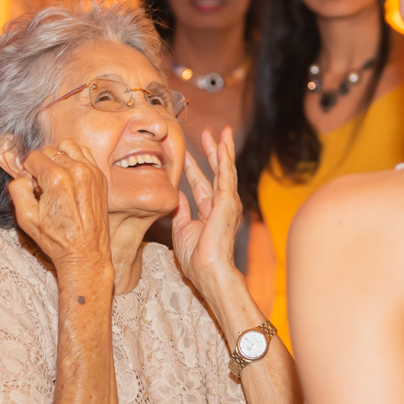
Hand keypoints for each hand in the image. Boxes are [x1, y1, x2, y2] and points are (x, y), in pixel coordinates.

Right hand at [7, 139, 111, 272]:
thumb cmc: (56, 238)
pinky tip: (70, 176)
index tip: (30, 184)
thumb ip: (17, 189)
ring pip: (67, 147)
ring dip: (58, 157)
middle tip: (42, 185)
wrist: (85, 252)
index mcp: (56, 178)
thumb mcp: (25, 218)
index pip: (33, 157)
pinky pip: (84, 153)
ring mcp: (91, 172)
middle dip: (41, 164)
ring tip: (55, 177)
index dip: (26, 169)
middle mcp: (76, 170)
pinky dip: (74, 159)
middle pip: (49, 151)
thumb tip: (22, 174)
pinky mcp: (100, 176)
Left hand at [172, 127, 241, 290]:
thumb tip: (175, 194)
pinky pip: (226, 176)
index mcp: (209, 212)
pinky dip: (225, 159)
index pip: (201, 184)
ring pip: (225, 170)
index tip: (188, 153)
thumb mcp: (182, 228)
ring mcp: (227, 203)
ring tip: (222, 133)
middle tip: (208, 133)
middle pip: (216, 172)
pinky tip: (223, 145)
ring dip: (223, 150)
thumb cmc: (197, 257)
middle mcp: (220, 205)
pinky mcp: (228, 202)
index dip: (195, 167)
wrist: (208, 270)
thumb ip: (181, 209)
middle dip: (212, 152)